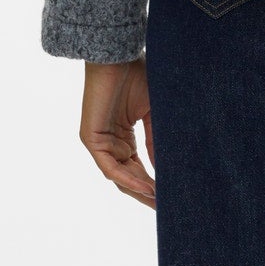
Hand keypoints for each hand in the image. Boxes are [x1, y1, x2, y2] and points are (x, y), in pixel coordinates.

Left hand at [80, 56, 155, 208]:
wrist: (117, 56)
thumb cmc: (135, 76)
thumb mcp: (153, 113)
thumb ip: (156, 141)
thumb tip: (166, 170)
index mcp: (123, 137)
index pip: (138, 168)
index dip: (154, 183)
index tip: (172, 196)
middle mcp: (110, 143)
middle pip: (129, 178)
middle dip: (148, 193)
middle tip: (168, 209)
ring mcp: (100, 142)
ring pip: (120, 177)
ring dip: (140, 191)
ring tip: (161, 202)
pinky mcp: (92, 140)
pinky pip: (110, 167)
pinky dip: (128, 179)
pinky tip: (148, 187)